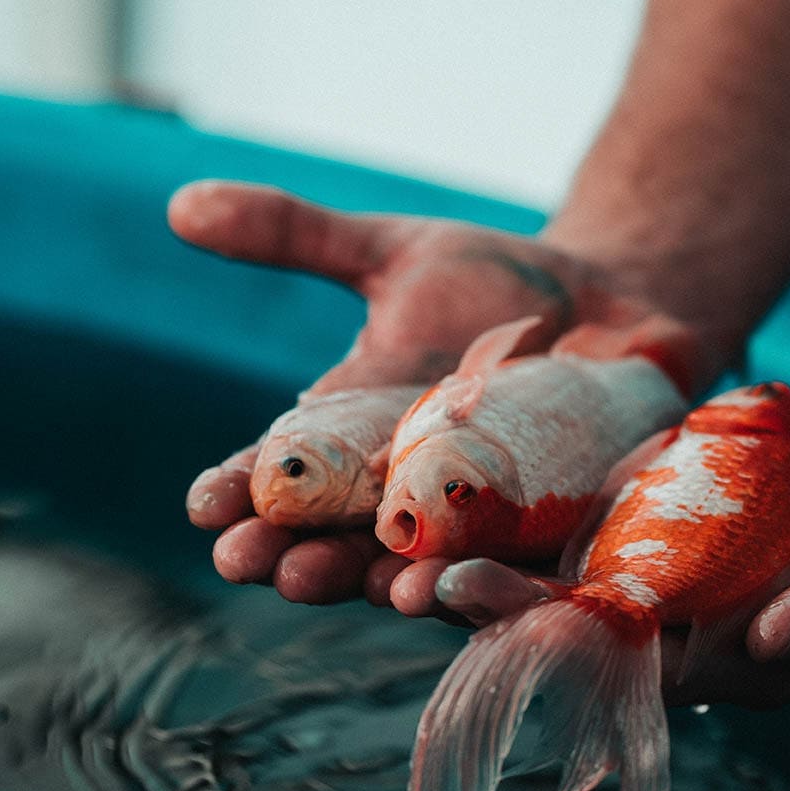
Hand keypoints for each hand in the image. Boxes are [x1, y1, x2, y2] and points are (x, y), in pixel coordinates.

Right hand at [169, 180, 703, 604]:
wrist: (608, 302)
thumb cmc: (491, 283)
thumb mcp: (391, 249)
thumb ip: (293, 235)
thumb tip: (181, 202)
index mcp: (351, 430)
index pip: (282, 469)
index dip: (239, 488)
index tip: (203, 503)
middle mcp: (397, 487)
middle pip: (328, 533)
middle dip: (285, 550)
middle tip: (243, 562)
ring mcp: (466, 517)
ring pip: (403, 566)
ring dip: (363, 580)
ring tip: (334, 583)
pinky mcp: (538, 533)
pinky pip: (500, 574)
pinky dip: (466, 584)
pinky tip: (431, 588)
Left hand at [395, 404, 789, 707]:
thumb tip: (779, 640)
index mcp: (706, 651)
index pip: (609, 655)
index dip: (536, 634)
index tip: (464, 601)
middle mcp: (651, 612)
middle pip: (547, 612)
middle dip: (471, 599)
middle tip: (400, 581)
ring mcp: (624, 553)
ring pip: (532, 558)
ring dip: (460, 550)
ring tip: (391, 536)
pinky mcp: (611, 501)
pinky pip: (545, 498)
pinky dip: (488, 492)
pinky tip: (429, 469)